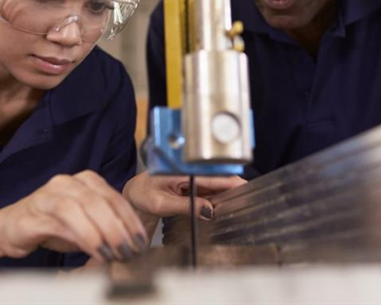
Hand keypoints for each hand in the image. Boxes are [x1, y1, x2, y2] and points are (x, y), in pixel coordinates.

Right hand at [0, 170, 148, 262]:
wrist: (10, 227)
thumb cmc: (52, 225)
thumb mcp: (86, 224)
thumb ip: (107, 227)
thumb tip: (133, 244)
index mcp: (87, 181)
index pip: (116, 198)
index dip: (132, 221)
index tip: (142, 242)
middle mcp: (70, 182)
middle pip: (102, 201)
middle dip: (120, 228)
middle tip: (130, 250)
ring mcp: (52, 193)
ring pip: (84, 207)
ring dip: (103, 232)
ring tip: (114, 252)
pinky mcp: (37, 209)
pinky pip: (64, 221)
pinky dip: (83, 235)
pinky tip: (94, 250)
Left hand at [123, 172, 246, 220]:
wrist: (135, 194)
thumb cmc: (143, 195)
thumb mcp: (161, 204)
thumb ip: (186, 207)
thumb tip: (209, 211)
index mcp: (183, 170)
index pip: (212, 176)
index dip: (231, 182)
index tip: (245, 188)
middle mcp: (190, 171)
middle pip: (219, 179)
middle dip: (232, 191)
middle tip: (243, 204)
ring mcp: (193, 178)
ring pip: (217, 186)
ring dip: (225, 197)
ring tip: (234, 207)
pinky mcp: (194, 185)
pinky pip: (211, 192)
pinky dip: (217, 200)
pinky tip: (220, 208)